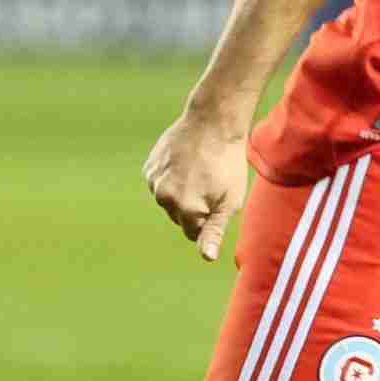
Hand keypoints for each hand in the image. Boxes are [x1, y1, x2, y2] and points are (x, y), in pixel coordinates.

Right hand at [142, 116, 250, 262]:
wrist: (213, 122)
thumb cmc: (228, 163)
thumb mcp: (229, 200)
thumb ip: (214, 231)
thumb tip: (206, 257)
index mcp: (185, 209)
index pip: (192, 232)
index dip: (207, 220)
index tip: (217, 201)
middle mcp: (164, 198)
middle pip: (178, 216)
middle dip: (193, 207)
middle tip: (210, 183)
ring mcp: (154, 181)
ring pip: (168, 199)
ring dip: (181, 191)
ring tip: (199, 170)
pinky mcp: (150, 167)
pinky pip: (160, 182)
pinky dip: (172, 176)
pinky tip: (187, 162)